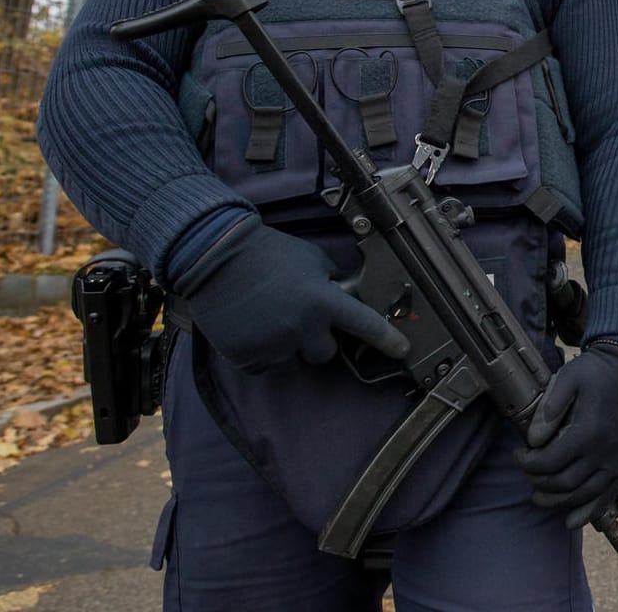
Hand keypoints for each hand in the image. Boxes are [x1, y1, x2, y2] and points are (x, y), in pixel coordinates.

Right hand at [174, 217, 408, 372]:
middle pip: (326, 353)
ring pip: (293, 358)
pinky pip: (265, 364)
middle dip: (317, 339)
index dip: (386, 339)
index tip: (403, 350)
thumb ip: (331, 280)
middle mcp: (302, 328)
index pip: (364, 325)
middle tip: (298, 317)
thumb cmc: (267, 253)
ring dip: (287, 344)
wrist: (214, 257)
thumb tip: (345, 294)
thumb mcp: (311, 258)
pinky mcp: (247, 357)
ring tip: (267, 316)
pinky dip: (261, 351)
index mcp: (323, 301)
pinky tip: (251, 326)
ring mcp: (274, 345)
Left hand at [517, 342, 617, 528]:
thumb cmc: (594, 372)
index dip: (528, 464)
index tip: (517, 454)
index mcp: (588, 431)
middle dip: (539, 483)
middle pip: (564, 483)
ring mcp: (616, 460)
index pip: (550, 462)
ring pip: (583, 495)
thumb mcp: (568, 378)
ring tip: (539, 496)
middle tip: (527, 473)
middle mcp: (604, 452)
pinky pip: (607, 497)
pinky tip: (571, 521)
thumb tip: (534, 440)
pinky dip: (589, 513)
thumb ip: (549, 409)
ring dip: (558, 501)